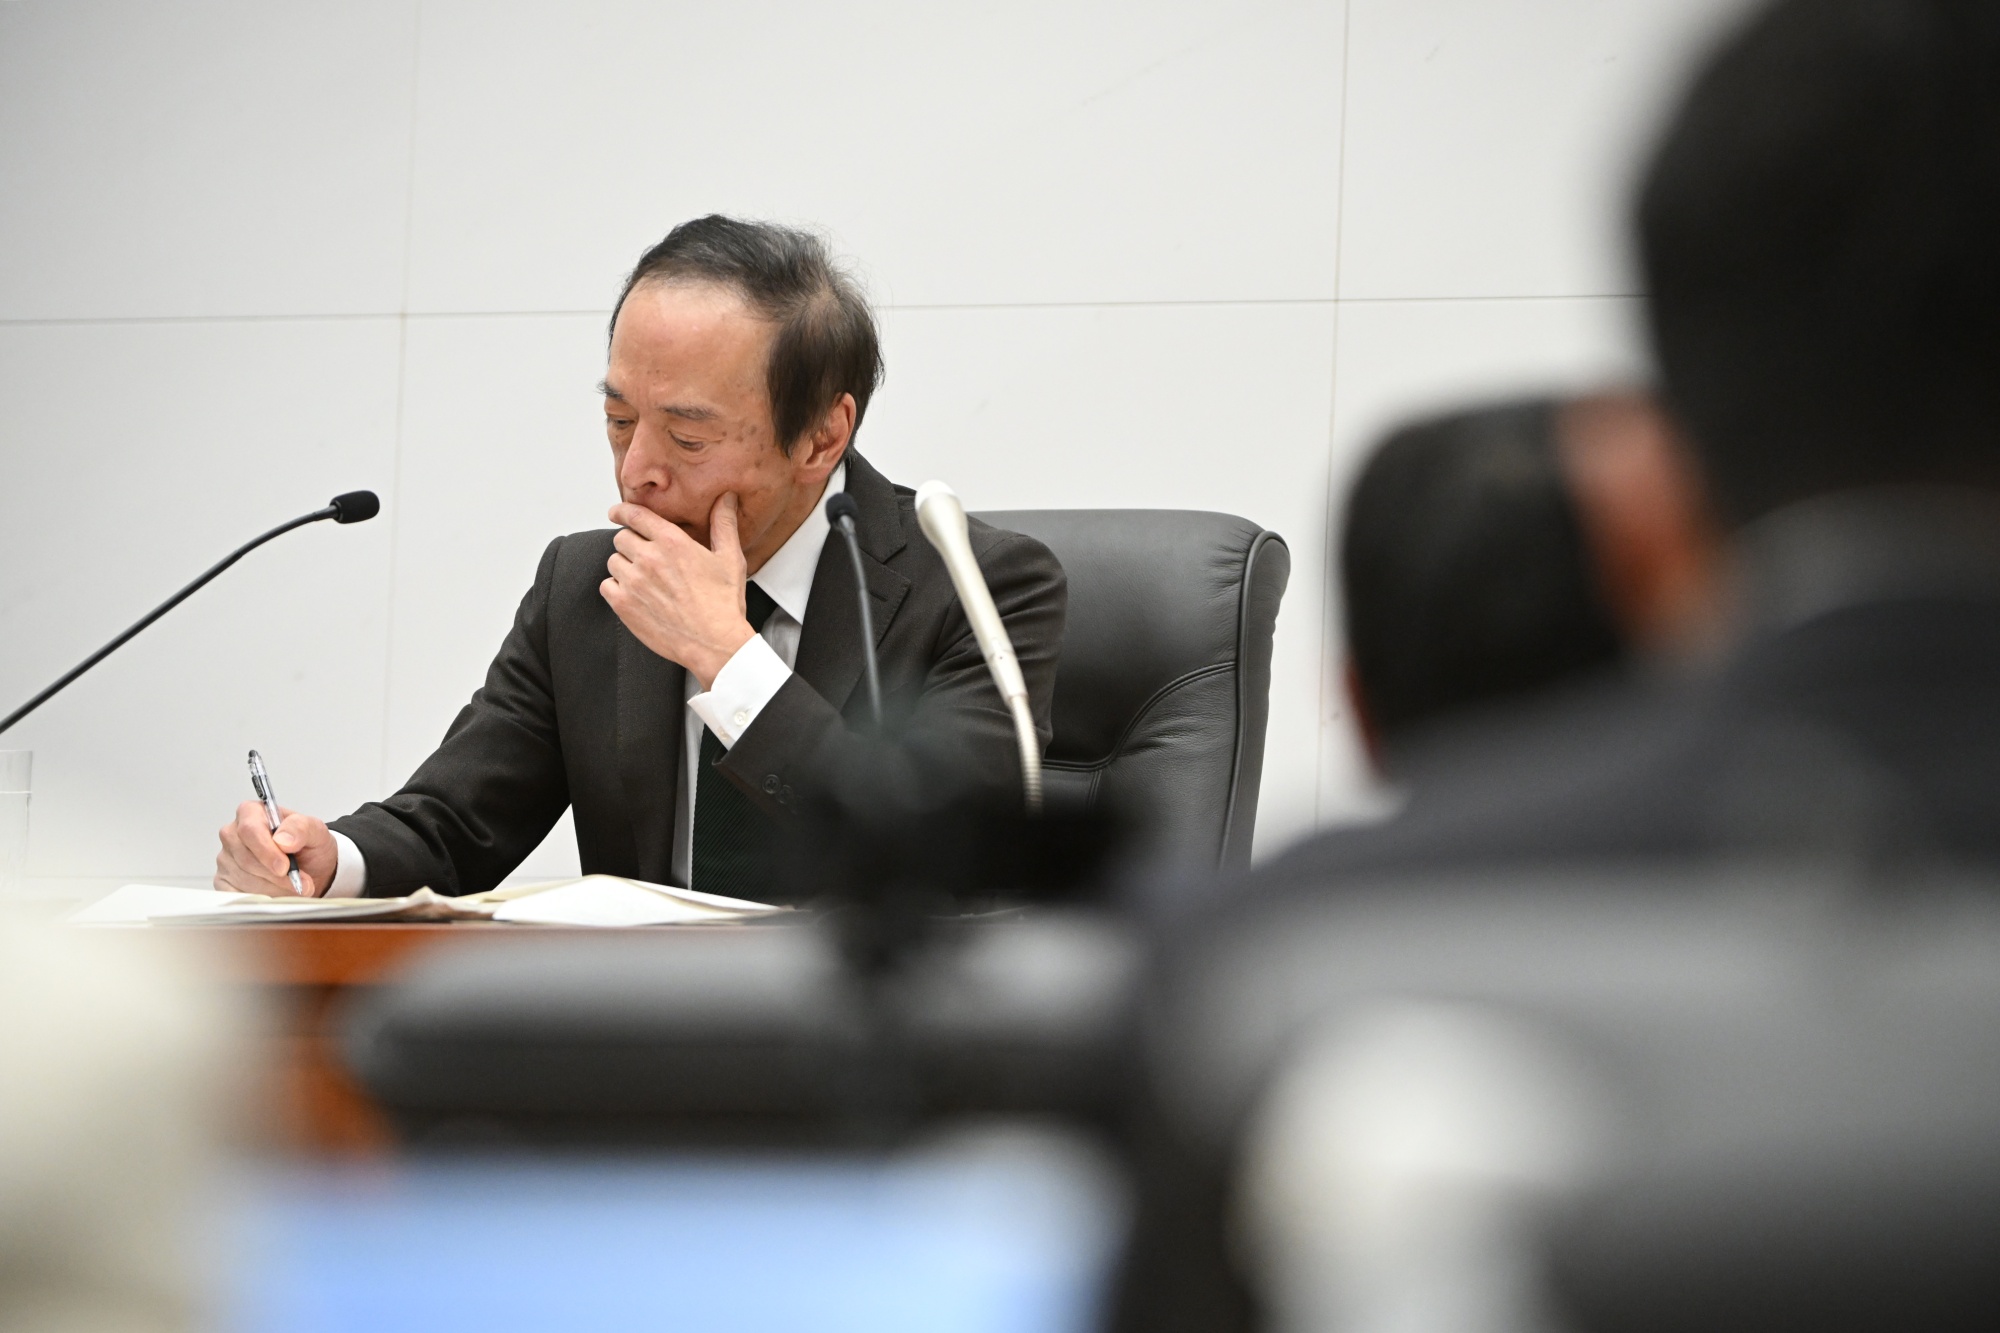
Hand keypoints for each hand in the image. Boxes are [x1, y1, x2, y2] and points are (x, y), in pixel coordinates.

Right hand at [215, 801, 336, 897]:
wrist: (311, 868)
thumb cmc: (308, 846)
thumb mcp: (315, 831)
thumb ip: (301, 828)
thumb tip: (282, 840)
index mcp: (251, 813)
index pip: (250, 830)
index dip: (267, 851)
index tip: (285, 867)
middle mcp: (233, 834)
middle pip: (246, 858)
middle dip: (276, 875)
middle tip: (301, 882)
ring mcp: (226, 859)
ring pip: (244, 879)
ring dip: (274, 888)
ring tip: (294, 886)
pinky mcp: (224, 881)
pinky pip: (237, 894)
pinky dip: (261, 898)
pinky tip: (277, 894)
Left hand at [603, 492, 756, 687]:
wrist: (715, 643)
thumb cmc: (724, 603)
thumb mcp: (729, 558)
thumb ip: (723, 523)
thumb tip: (726, 498)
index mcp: (672, 541)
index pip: (635, 514)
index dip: (622, 511)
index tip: (616, 513)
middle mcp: (649, 557)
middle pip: (621, 538)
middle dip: (631, 545)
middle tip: (646, 559)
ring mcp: (634, 582)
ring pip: (613, 562)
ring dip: (624, 567)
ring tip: (644, 580)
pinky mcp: (624, 605)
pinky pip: (607, 586)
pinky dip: (617, 589)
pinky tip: (635, 596)